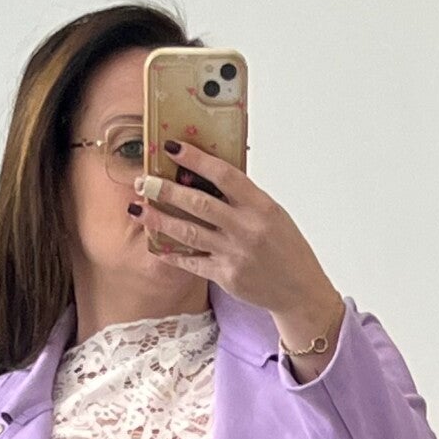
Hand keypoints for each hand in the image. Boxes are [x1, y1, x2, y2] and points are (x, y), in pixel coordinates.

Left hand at [134, 144, 343, 368]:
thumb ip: (244, 197)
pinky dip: (173, 253)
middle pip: (199, 203)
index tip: (171, 147)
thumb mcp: (273, 214)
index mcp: (261, 206)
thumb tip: (209, 174)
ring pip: (189, 232)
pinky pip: (193, 262)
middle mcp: (246, 228)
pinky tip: (156, 245)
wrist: (300, 291)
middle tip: (144, 182)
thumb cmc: (287, 248)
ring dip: (160, 220)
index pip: (224, 175)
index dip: (196, 159)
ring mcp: (235, 254)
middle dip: (166, 191)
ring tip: (139, 210)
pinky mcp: (226, 277)